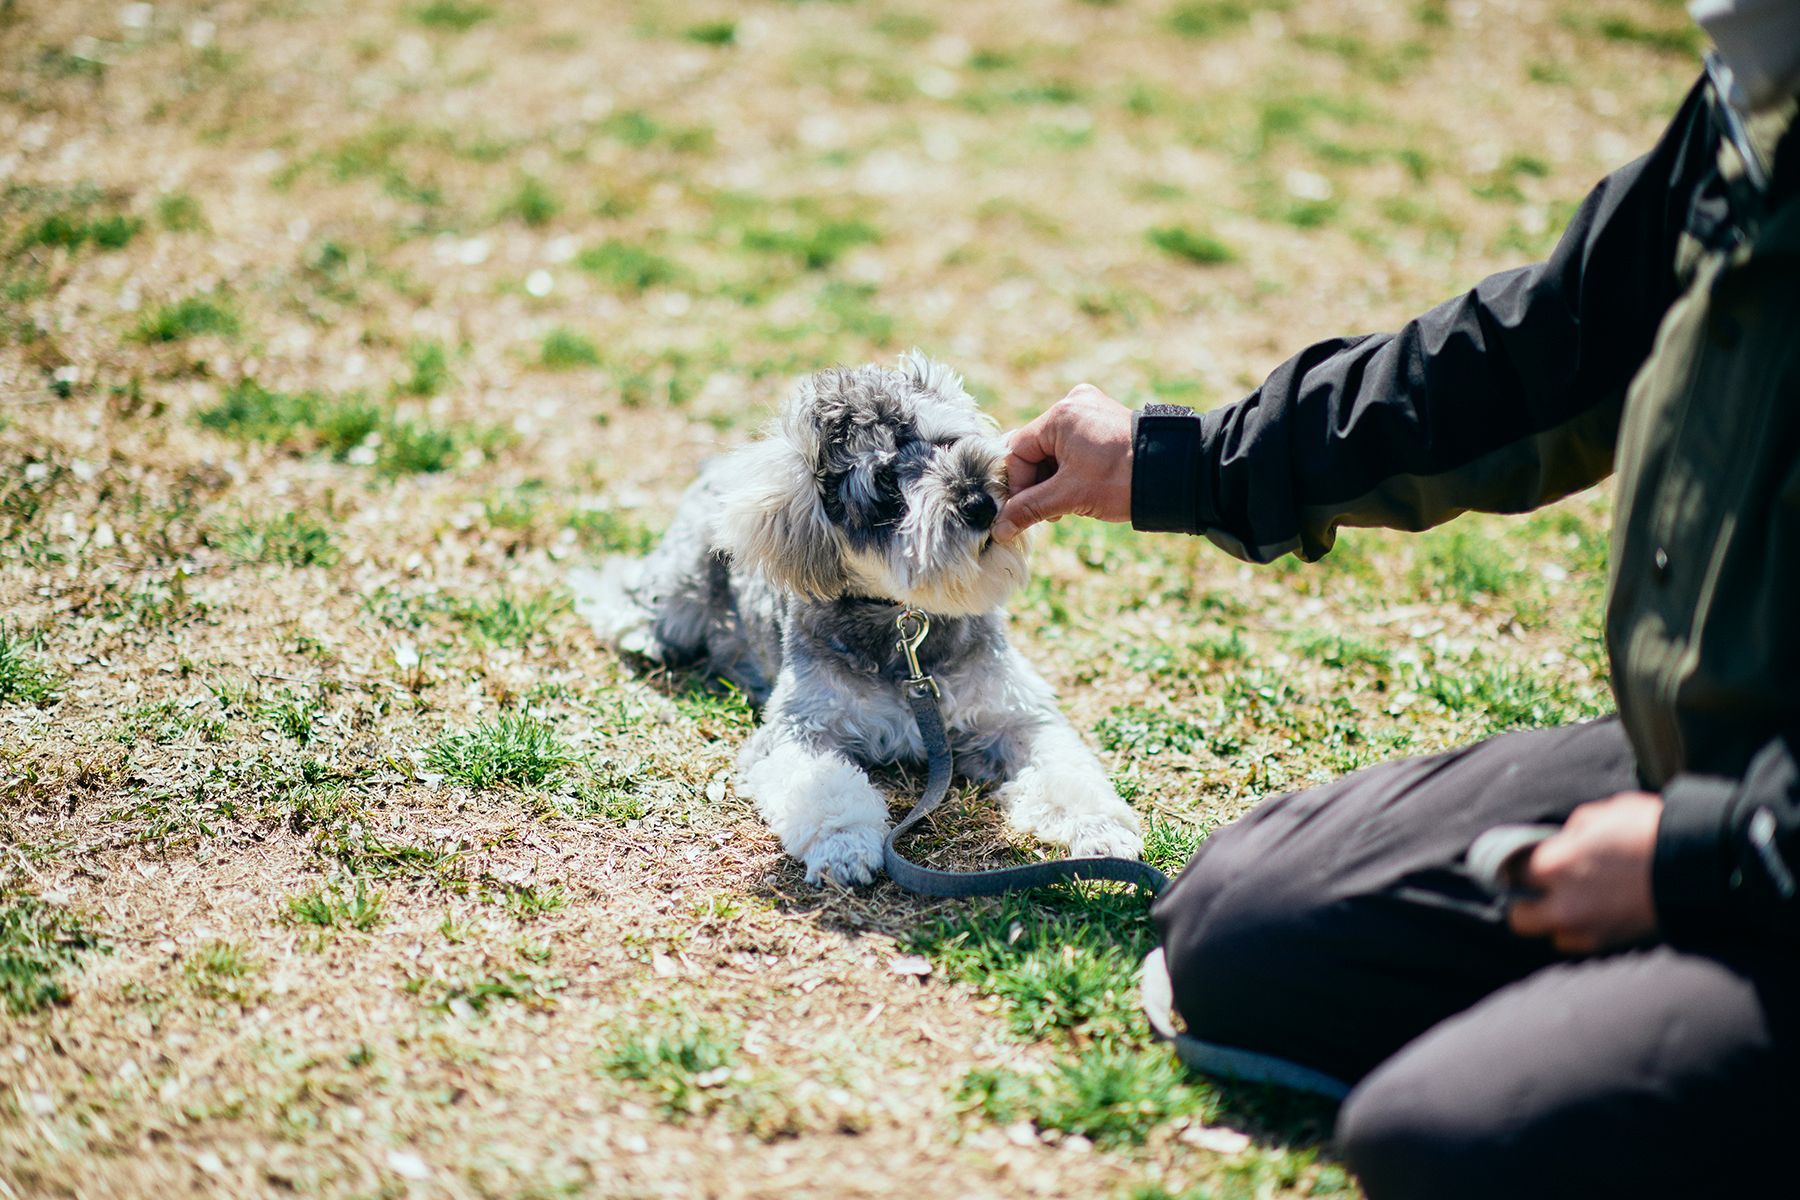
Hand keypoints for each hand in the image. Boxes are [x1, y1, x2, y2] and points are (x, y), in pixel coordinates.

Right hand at [991, 384, 1133, 542]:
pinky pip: (1073, 448)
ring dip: (1054, 482)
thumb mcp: (1069, 496)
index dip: (1018, 485)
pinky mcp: (1104, 423)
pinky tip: (1081, 492)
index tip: (1025, 511)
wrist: (1173, 475)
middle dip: (1039, 485)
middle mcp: (1074, 405)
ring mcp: (1091, 412)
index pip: (1018, 451)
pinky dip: (1071, 472)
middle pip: (1035, 451)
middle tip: (1051, 513)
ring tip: (1069, 505)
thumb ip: (1029, 509)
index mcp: (1061, 414)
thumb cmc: (1122, 480)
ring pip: (1054, 453)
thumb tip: (999, 529)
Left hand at [1507, 791, 1661, 954]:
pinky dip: (1580, 931)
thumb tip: (1559, 844)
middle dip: (1525, 902)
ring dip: (1554, 920)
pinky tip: (1594, 912)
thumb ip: (1569, 834)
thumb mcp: (1600, 814)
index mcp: (1553, 865)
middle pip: (1518, 917)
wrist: (1698, 864)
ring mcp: (1587, 929)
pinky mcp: (1611, 943)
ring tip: (1572, 901)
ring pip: (1549, 935)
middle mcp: (1563, 904)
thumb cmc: (1648, 830)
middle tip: (1540, 888)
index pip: (1511, 871)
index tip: (1526, 862)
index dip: (1518, 865)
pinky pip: (1579, 943)